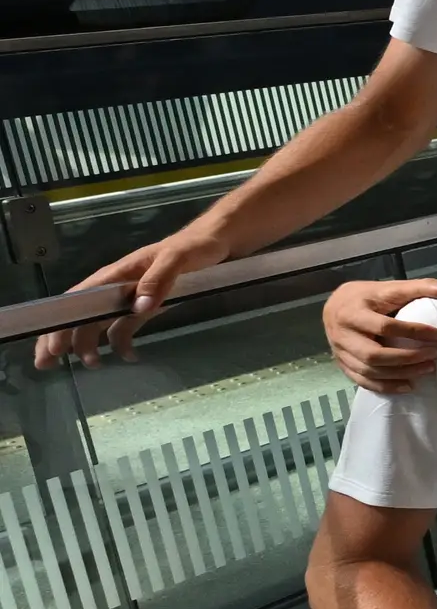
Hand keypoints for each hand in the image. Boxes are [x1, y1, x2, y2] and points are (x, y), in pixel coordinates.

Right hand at [36, 226, 219, 367]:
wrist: (217, 242)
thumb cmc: (194, 246)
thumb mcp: (178, 258)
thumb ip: (158, 279)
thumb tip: (138, 307)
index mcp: (117, 273)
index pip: (80, 299)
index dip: (62, 322)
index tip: (53, 345)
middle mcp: (117, 287)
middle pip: (81, 314)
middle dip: (62, 338)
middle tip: (47, 364)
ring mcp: (130, 298)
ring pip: (99, 324)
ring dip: (89, 345)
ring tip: (92, 366)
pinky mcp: (146, 306)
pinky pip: (125, 327)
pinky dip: (122, 343)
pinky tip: (130, 357)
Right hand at [326, 278, 436, 392]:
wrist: (334, 305)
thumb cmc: (368, 296)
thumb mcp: (390, 287)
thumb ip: (420, 287)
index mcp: (354, 311)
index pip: (385, 326)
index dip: (413, 332)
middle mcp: (343, 334)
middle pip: (374, 354)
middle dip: (407, 358)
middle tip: (434, 355)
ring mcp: (341, 352)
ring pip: (369, 370)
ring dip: (401, 373)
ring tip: (428, 369)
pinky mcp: (342, 364)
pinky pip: (363, 381)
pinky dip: (386, 386)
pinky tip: (408, 386)